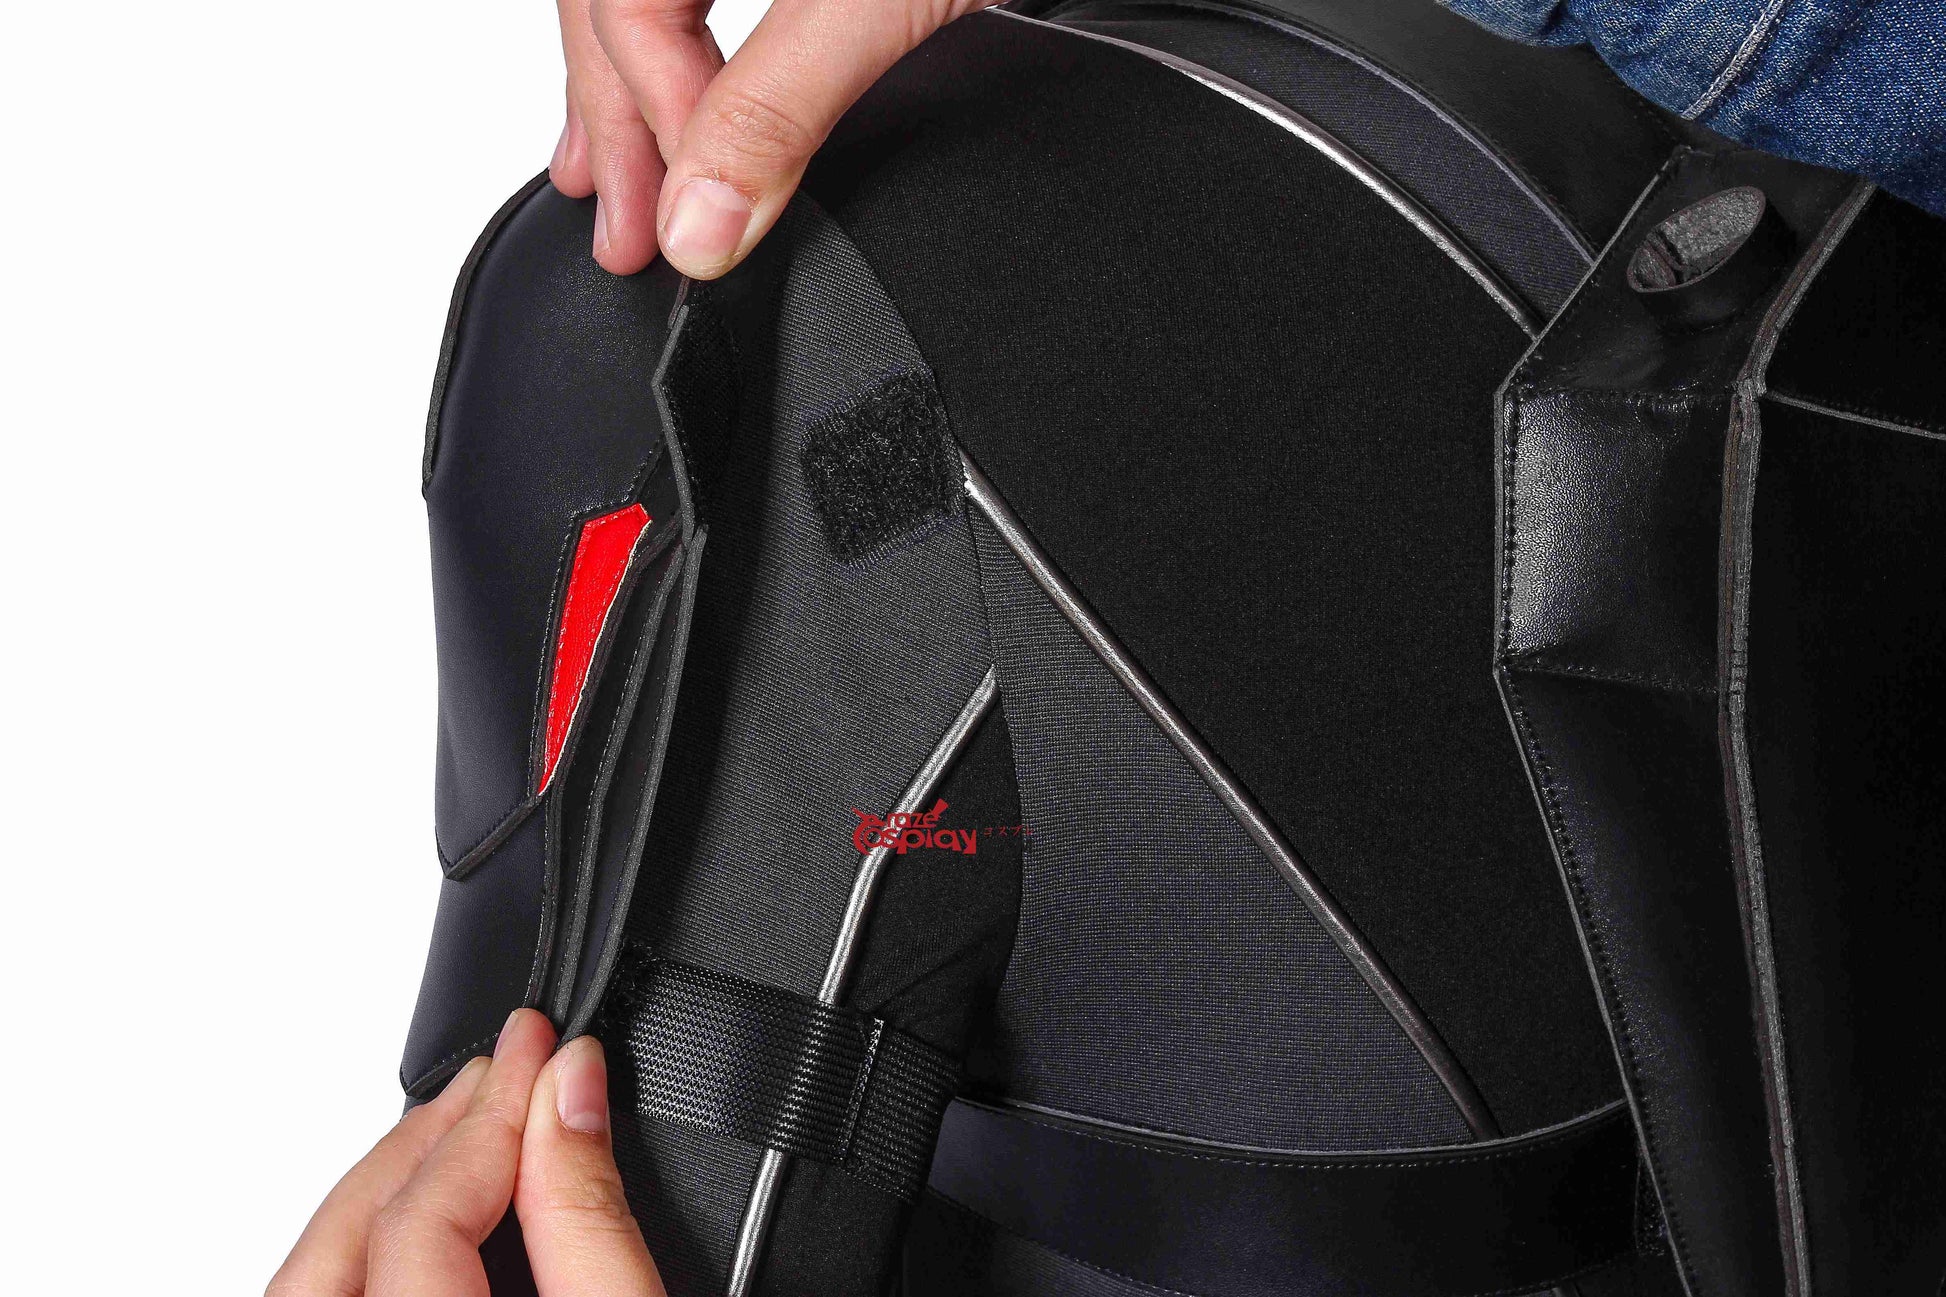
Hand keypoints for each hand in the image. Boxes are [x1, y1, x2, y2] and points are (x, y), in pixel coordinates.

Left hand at [269, 1009, 663, 1295]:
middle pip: (343, 1242)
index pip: (421, 1220)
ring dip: (397, 1183)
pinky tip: (444, 1204)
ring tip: (475, 1123)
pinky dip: (380, 1240)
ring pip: (316, 1276)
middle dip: (428, 1140)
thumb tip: (570, 1089)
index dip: (491, 1118)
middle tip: (503, 1069)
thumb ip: (590, 1219)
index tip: (546, 1050)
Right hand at [551, 0, 996, 278]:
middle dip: (624, 119)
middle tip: (624, 232)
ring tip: (622, 175)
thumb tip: (702, 222)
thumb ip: (783, 106)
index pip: (627, 8)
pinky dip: (699, 37)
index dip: (657, 125)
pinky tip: (696, 87)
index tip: (693, 223)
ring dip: (642, 80)